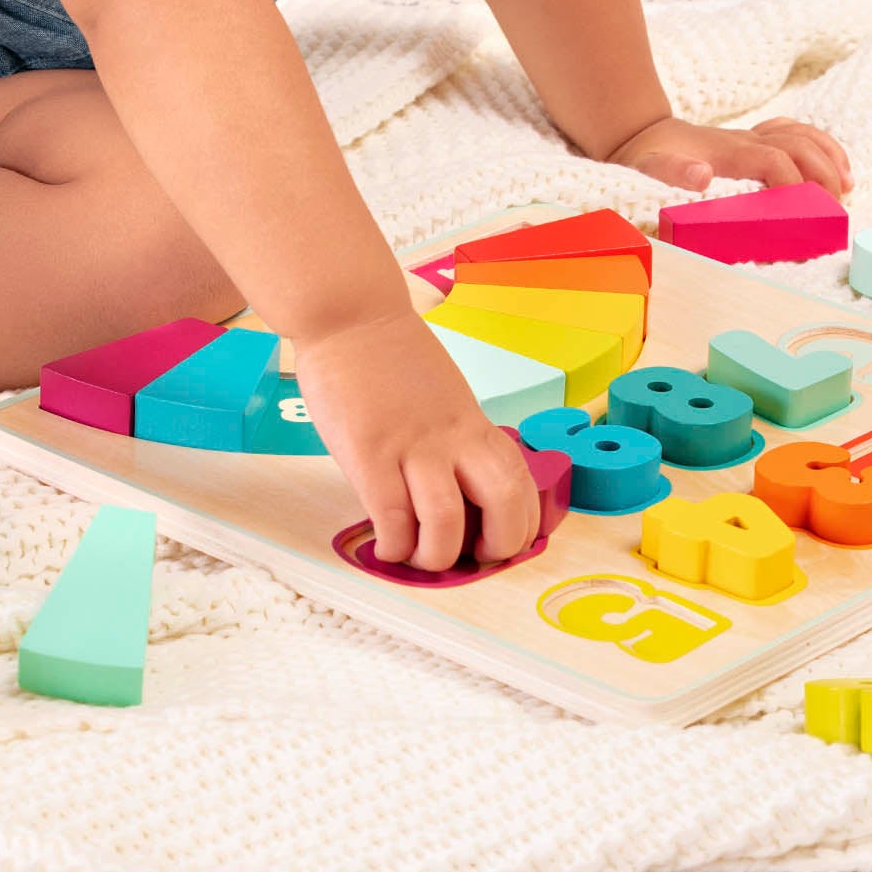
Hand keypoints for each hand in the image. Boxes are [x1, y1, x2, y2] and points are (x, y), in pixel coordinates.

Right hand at [290, 307, 539, 571]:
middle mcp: (452, 437)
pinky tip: (386, 545)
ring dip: (436, 557)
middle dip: (497, 548)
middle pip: (505, 505)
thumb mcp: (444, 394)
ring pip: (446, 525)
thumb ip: (456, 437)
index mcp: (472, 423)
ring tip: (418, 555)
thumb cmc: (391, 355)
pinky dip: (394, 548)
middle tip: (471, 555)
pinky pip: (392, 520)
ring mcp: (411, 446)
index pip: (521, 482)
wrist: (350, 314)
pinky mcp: (369, 453)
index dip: (521, 525)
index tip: (501, 540)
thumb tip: (461, 490)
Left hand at [609, 113, 852, 197]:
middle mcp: (745, 140)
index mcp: (727, 152)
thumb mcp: (649, 167)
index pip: (774, 160)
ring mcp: (752, 137)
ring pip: (802, 135)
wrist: (641, 134)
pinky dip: (821, 145)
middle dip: (823, 175)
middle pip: (798, 146)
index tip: (805, 214)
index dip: (793, 184)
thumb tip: (702, 174)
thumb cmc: (647, 157)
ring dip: (829, 157)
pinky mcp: (754, 140)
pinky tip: (836, 165)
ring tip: (847, 187)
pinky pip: (796, 132)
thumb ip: (672, 171)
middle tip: (834, 211)